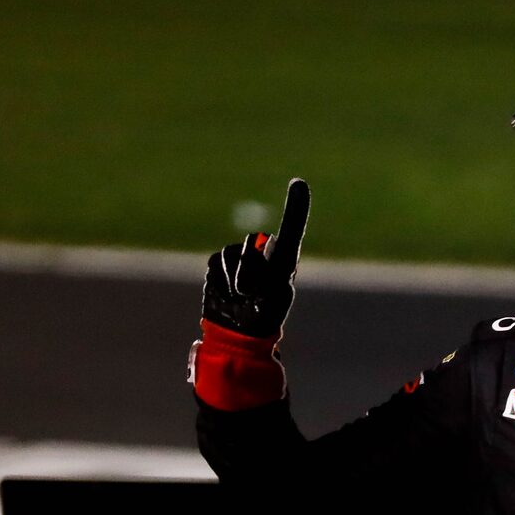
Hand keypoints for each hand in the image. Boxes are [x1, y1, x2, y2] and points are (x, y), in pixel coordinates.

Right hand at [202, 178, 308, 339]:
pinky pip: (215, 264)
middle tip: (253, 293)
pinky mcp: (218, 263)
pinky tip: (226, 293)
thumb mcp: (275, 297)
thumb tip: (258, 248)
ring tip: (240, 297)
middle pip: (254, 242)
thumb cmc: (264, 316)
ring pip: (232, 255)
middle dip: (250, 268)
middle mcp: (262, 251)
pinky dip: (219, 281)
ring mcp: (238, 255)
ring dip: (234, 280)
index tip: (299, 183)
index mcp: (283, 259)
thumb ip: (267, 272)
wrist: (238, 331)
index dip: (296, 206)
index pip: (292, 228)